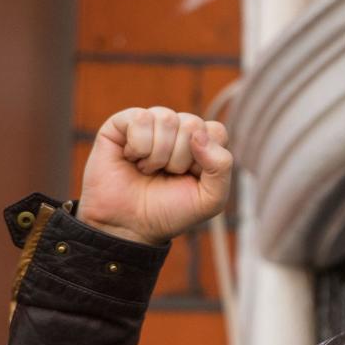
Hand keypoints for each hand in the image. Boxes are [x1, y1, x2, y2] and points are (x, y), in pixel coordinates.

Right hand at [75, 107, 232, 245]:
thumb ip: (221, 166)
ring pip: (167, 119)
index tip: (189, 177)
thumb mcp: (210, 199)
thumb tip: (199, 134)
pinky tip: (131, 158)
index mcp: (201, 142)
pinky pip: (141, 118)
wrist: (129, 227)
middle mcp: (177, 128)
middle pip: (192, 124)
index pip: (215, 131)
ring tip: (147, 170)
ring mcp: (151, 123)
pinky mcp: (122, 123)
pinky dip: (138, 146)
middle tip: (165, 175)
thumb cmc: (170, 211)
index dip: (204, 159)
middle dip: (179, 159)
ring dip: (158, 155)